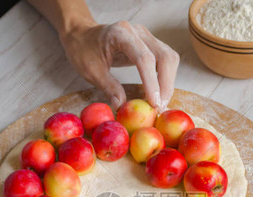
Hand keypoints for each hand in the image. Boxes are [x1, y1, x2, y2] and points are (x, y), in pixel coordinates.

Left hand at [61, 21, 179, 109]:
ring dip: (168, 83)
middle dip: (166, 85)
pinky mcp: (150, 44)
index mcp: (121, 33)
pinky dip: (165, 78)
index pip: (144, 58)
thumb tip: (122, 106)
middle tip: (159, 108)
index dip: (152, 82)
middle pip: (165, 57)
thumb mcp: (91, 70)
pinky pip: (165, 61)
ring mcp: (146, 37)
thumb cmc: (83, 50)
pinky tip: (158, 93)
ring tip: (159, 103)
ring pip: (170, 58)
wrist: (82, 35)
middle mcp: (138, 32)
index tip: (154, 104)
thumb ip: (108, 86)